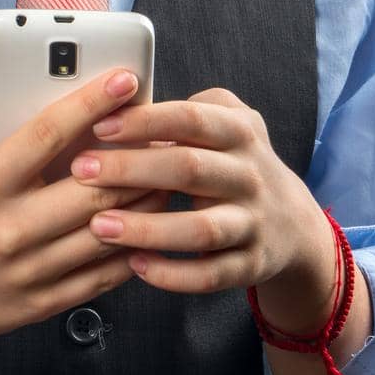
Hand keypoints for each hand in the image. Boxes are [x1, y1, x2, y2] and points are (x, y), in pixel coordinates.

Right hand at [0, 65, 172, 362]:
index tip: (125, 79)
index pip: (46, 135)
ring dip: (145, 200)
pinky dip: (135, 246)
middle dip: (136, 156)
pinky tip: (151, 222)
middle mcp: (7, 230)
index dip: (91, 103)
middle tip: (164, 128)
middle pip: (92, 187)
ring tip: (169, 171)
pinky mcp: (45, 301)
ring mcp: (29, 270)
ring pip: (108, 231)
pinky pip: (104, 273)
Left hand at [69, 85, 339, 327]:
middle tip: (82, 171)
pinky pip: (210, 274)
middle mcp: (249, 176)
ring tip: (99, 226)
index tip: (100, 125)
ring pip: (201, 229)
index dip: (145, 121)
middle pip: (189, 169)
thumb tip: (125, 100)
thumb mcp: (228, 121)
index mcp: (239, 132)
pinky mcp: (250, 265)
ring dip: (147, 229)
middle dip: (131, 169)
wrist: (292, 224)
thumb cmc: (236, 162)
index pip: (190, 120)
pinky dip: (173, 274)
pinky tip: (134, 265)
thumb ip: (187, 110)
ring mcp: (252, 223)